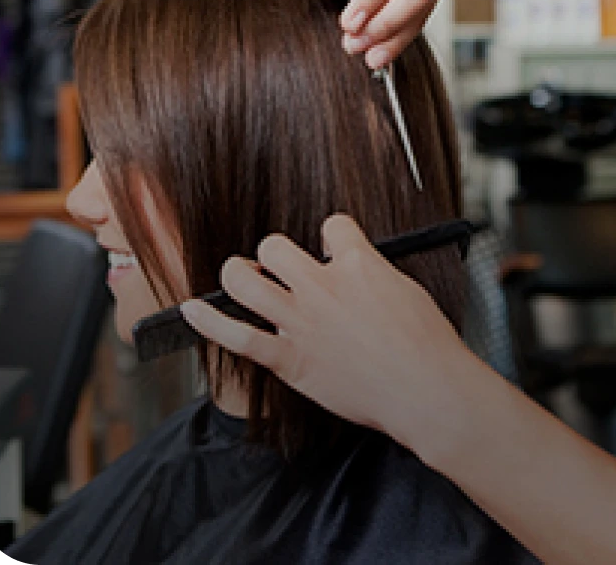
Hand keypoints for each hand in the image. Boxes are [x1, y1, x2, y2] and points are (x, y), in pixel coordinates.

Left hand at [181, 214, 473, 454]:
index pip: (332, 225)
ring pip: (245, 280)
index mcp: (357, 264)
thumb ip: (373, 275)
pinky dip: (207, 322)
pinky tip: (190, 311)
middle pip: (275, 246)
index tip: (330, 248)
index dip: (330, 235)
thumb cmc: (424, 343)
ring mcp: (301, 321)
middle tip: (279, 267)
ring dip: (237, 273)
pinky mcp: (288, 359)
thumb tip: (358, 273)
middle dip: (274, 252)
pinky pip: (236, 336)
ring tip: (240, 275)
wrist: (423, 388)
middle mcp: (323, 286)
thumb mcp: (406, 289)